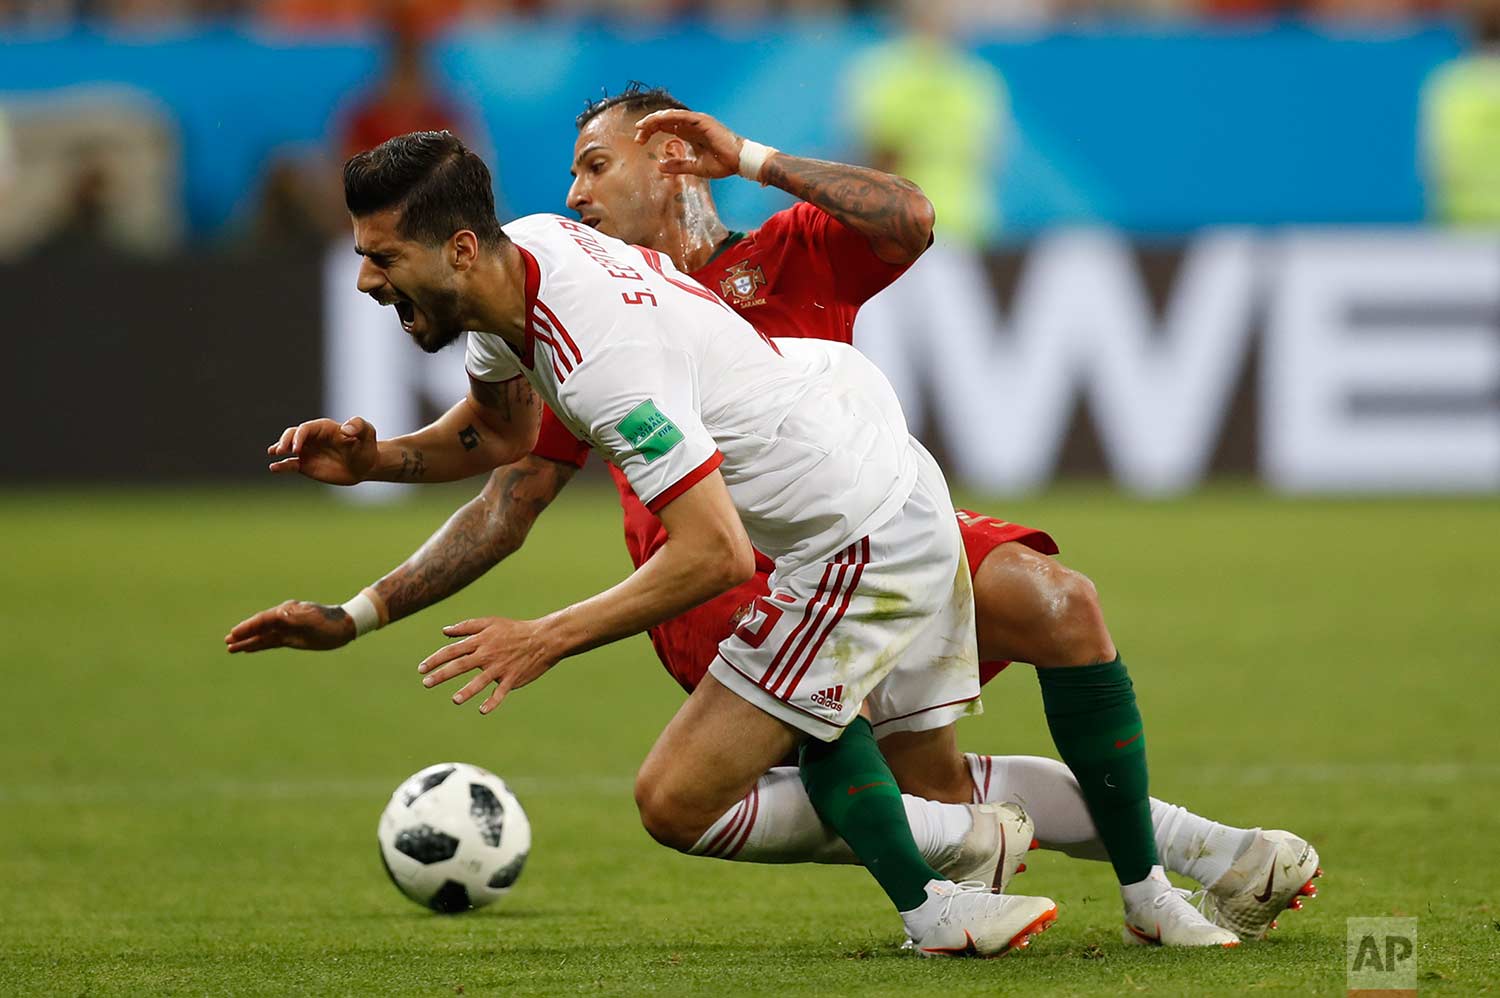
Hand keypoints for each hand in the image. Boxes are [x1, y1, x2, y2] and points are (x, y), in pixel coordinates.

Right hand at [224, 600, 355, 652]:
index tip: (235, 634)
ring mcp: (286, 629)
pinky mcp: (291, 638)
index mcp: (287, 612)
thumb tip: (278, 615)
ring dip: (247, 641)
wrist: (343, 626)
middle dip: (243, 634)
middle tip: (227, 641)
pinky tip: (248, 648)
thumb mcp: (312, 620)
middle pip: (259, 627)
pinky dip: (259, 645)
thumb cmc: (328, 622)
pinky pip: (270, 641)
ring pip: (262, 636)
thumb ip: (295, 617)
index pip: (263, 620)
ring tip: (231, 648)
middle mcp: (284, 618)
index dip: (248, 627)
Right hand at [267, 417, 377, 485]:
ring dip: (279, 448)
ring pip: (288, 447)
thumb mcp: (367, 433)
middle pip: (292, 435)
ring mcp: (308, 451)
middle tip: (280, 450)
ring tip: (273, 453)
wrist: (366, 466)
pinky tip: (274, 468)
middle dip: (285, 441)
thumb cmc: (366, 447)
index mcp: (324, 428)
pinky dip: (282, 466)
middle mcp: (312, 438)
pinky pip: (291, 464)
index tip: (296, 448)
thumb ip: (359, 426)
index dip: (298, 436)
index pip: (305, 428)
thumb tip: (346, 429)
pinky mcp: (306, 465)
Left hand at [417, 617, 557, 714]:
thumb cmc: (514, 630)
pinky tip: (482, 710)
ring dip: (467, 691)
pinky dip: (493, 702)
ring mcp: (500, 668)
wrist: (543, 639)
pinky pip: (501, 692)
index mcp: (480, 641)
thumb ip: (466, 626)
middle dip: (441, 674)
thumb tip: (444, 631)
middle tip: (426, 683)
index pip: (452, 650)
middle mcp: (487, 655)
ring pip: (480, 681)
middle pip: (460, 665)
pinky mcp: (512, 678)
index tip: (421, 669)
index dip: (435, 659)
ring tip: (455, 700)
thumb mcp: (490, 623)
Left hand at [634, 109, 743, 179]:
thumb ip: (678, 166)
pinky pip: (682, 116)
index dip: (651, 132)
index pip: (666, 128)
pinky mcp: (702, 121)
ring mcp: (697, 121)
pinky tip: (657, 120)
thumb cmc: (722, 164)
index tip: (640, 141)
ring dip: (655, 120)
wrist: (739, 162)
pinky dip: (668, 117)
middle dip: (649, 126)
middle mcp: (692, 125)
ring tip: (642, 127)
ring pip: (671, 116)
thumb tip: (660, 166)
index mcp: (690, 134)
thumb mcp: (695, 167)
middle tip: (637, 135)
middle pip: (665, 121)